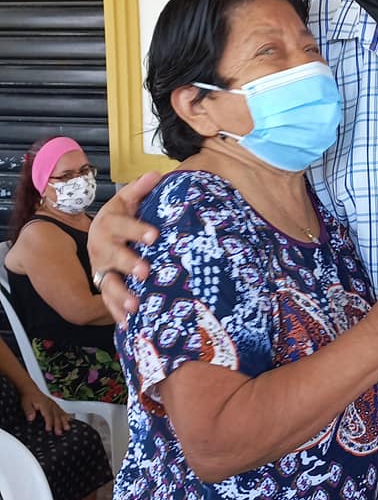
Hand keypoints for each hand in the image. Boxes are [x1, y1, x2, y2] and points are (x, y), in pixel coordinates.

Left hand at [20, 387, 71, 434]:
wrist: (31, 390)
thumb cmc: (28, 397)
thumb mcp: (25, 404)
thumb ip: (28, 411)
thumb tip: (30, 418)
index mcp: (44, 404)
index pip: (48, 415)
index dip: (49, 422)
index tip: (49, 429)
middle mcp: (50, 404)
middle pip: (56, 415)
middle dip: (58, 424)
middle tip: (59, 432)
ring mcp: (53, 405)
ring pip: (60, 413)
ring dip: (64, 421)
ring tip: (67, 428)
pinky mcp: (54, 405)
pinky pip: (62, 411)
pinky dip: (66, 416)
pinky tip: (69, 419)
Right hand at [88, 171, 161, 323]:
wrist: (99, 236)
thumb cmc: (121, 218)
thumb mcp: (128, 201)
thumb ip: (141, 189)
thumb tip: (158, 173)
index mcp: (110, 224)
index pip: (123, 226)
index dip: (138, 230)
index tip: (155, 236)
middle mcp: (102, 248)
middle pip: (114, 257)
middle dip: (128, 264)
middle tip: (145, 271)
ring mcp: (101, 269)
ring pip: (108, 283)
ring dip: (121, 294)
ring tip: (136, 304)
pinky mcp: (104, 286)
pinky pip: (108, 303)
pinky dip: (117, 314)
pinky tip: (127, 326)